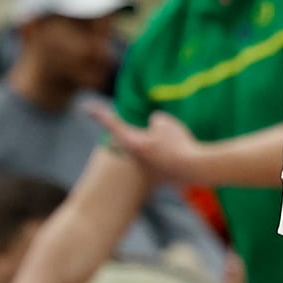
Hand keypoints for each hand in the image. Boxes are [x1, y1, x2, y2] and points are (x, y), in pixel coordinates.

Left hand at [86, 103, 206, 184]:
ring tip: (169, 141)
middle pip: (125, 140)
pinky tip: (179, 152)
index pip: (112, 124)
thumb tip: (153, 126)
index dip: (99, 114)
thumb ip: (154, 120)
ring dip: (152, 142)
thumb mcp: (164, 121)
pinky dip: (167, 152)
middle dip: (127, 133)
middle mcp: (135, 158)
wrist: (196, 169)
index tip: (86, 108)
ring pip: (144, 149)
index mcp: (132, 143)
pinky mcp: (160, 174)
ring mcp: (147, 168)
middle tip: (134, 127)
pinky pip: (159, 158)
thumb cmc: (177, 142)